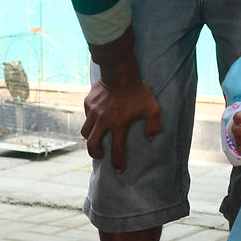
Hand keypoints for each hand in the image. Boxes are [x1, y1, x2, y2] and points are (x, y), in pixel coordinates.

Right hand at [80, 56, 161, 171]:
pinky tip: (97, 118)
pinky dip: (90, 120)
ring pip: (85, 131)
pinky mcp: (88, 102)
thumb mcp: (152, 107)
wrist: (120, 70)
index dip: (118, 162)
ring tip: (96, 138)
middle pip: (92, 144)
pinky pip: (86, 116)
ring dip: (90, 138)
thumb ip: (154, 125)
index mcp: (118, 124)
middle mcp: (103, 120)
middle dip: (95, 153)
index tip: (119, 170)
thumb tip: (151, 138)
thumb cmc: (137, 89)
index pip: (117, 149)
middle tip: (100, 155)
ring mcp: (93, 111)